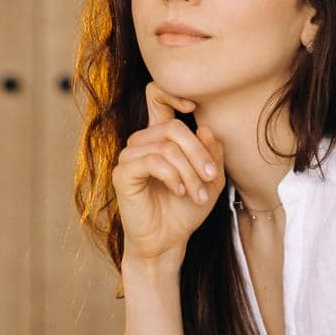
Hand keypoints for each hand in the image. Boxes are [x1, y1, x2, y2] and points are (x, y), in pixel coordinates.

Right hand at [113, 83, 226, 264]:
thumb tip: (206, 129)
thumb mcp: (210, 178)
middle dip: (199, 153)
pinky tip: (180, 191)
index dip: (172, 93)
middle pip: (174, 128)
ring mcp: (130, 156)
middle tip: (212, 178)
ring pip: (166, 147)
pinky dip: (173, 176)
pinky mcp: (123, 174)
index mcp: (161, 136)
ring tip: (199, 194)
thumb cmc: (186, 209)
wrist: (169, 241)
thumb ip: (212, 152)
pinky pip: (153, 161)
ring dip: (189, 171)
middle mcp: (142, 141)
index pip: (156, 97)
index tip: (193, 106)